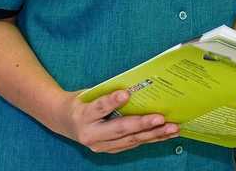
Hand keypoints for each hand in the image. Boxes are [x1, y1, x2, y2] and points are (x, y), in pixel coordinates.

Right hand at [49, 89, 179, 153]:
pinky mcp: (110, 150)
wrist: (63, 121)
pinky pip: (133, 144)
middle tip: (161, 118)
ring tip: (172, 128)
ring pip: (131, 140)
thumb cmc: (80, 102)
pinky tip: (166, 134)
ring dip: (154, 134)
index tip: (126, 94)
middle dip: (142, 124)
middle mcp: (90, 134)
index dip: (112, 101)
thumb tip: (136, 86)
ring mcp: (101, 145)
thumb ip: (107, 93)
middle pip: (119, 129)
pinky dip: (151, 138)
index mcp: (83, 115)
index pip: (98, 108)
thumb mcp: (88, 94)